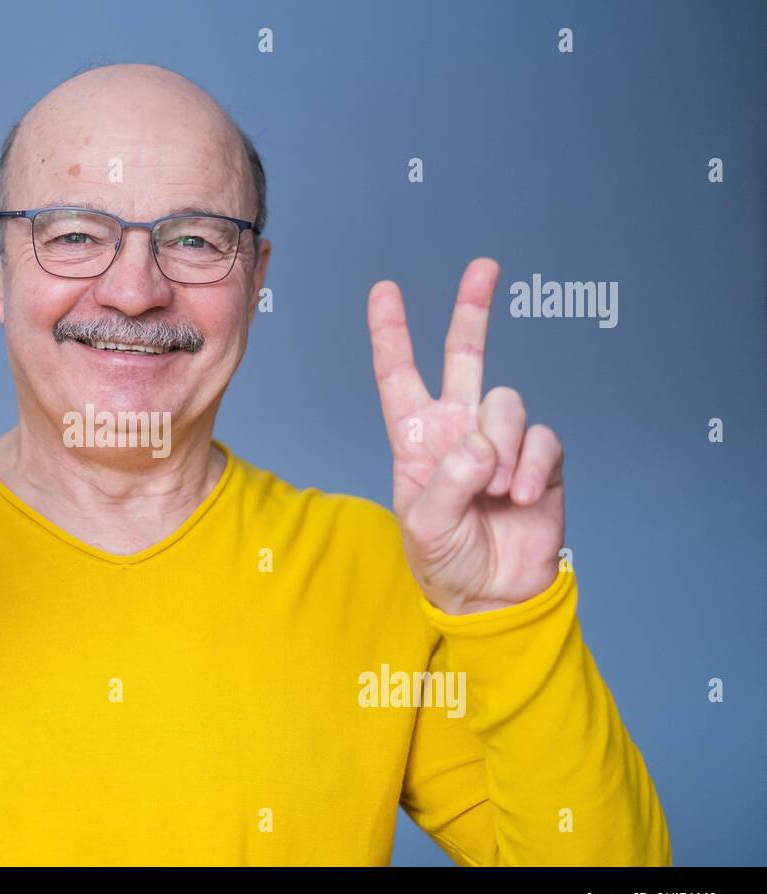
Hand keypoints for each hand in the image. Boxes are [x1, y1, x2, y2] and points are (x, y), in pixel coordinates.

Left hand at [366, 258, 564, 614]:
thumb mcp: (425, 523)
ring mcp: (500, 441)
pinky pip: (541, 439)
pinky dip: (531, 466)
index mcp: (416, 438)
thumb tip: (482, 443)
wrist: (492, 594)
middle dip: (473, 310)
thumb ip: (448, 480)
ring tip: (497, 491)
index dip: (391, 334)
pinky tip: (521, 496)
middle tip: (483, 267)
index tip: (384, 291)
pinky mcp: (540, 459)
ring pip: (507, 403)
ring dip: (501, 446)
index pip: (399, 376)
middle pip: (465, 356)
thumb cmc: (445, 559)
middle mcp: (458, 429)